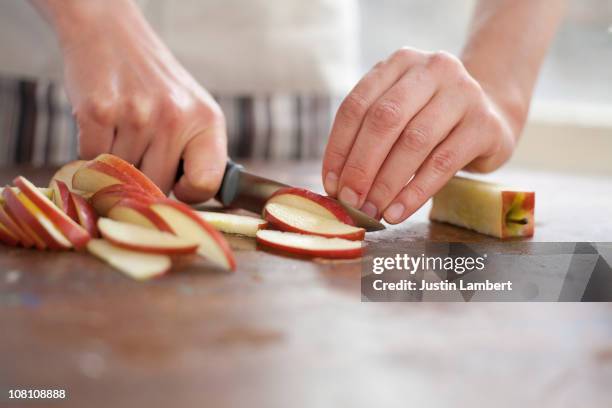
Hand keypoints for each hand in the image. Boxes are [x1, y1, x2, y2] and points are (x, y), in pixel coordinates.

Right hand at [60, 2, 225, 202]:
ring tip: (122, 127)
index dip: (187, 192)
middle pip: (157, 186)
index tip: (176, 182)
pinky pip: (92, 161)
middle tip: (140, 145)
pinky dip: (91, 152)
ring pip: (122, 176)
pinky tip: (102, 125)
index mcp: (207, 121)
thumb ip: (198, 156)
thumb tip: (185, 209)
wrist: (111, 35)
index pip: (206, 185)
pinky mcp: (98, 111)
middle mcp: (176, 117)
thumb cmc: (156, 84)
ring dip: (116, 161)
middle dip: (145, 175)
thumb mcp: (194, 112)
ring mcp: (137, 114)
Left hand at [322, 47, 518, 223]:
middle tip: (350, 200)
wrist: (493, 115)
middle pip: (384, 120)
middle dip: (361, 166)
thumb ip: (369, 138)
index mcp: (400, 63)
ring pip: (414, 142)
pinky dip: (415, 192)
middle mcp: (432, 69)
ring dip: (386, 183)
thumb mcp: (400, 115)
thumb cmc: (432, 121)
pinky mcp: (484, 124)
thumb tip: (338, 186)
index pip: (357, 105)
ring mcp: (463, 93)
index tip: (330, 184)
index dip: (339, 148)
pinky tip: (398, 212)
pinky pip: (442, 164)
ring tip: (372, 211)